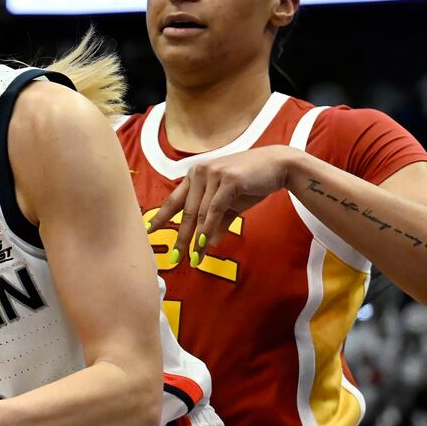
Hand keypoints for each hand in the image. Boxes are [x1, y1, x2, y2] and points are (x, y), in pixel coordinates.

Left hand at [147, 145, 297, 264]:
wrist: (277, 166)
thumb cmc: (251, 183)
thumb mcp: (230, 204)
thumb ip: (218, 222)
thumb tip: (210, 243)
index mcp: (195, 176)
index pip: (174, 200)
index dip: (161, 217)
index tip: (149, 232)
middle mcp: (200, 173)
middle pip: (186, 212)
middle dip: (180, 238)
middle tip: (174, 259)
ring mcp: (213, 174)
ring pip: (200, 213)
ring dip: (197, 239)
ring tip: (195, 258)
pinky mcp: (227, 179)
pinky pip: (214, 209)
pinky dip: (209, 228)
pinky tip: (206, 243)